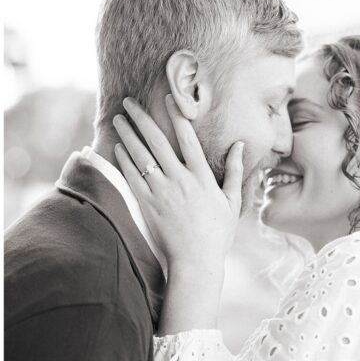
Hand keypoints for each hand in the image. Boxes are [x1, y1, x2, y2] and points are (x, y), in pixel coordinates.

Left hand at [114, 95, 242, 315]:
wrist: (195, 264)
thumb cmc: (216, 235)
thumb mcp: (232, 202)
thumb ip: (235, 171)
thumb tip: (240, 145)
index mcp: (201, 177)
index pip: (187, 138)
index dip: (176, 115)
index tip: (167, 97)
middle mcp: (180, 181)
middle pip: (157, 142)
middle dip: (141, 119)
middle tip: (129, 101)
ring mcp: (162, 193)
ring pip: (141, 157)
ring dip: (128, 136)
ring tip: (118, 120)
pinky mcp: (148, 206)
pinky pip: (133, 179)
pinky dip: (124, 161)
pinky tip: (118, 148)